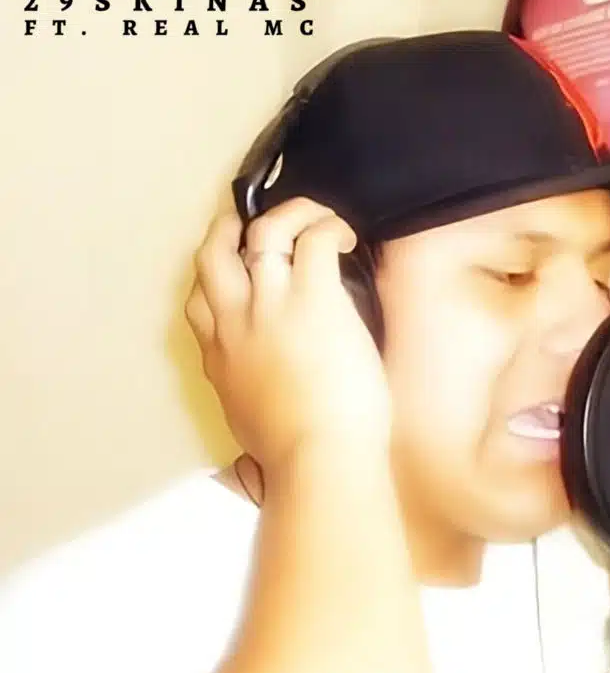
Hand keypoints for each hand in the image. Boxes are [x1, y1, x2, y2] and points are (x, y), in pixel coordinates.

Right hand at [186, 197, 389, 475]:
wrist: (318, 459)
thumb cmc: (298, 456)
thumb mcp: (251, 425)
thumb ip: (252, 397)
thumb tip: (271, 392)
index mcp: (220, 359)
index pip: (199, 304)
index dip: (216, 282)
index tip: (239, 277)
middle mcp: (236, 323)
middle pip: (214, 254)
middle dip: (231, 229)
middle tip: (257, 222)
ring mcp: (271, 304)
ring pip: (264, 230)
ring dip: (291, 214)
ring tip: (319, 218)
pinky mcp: (314, 297)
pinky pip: (314, 238)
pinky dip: (330, 227)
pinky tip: (347, 238)